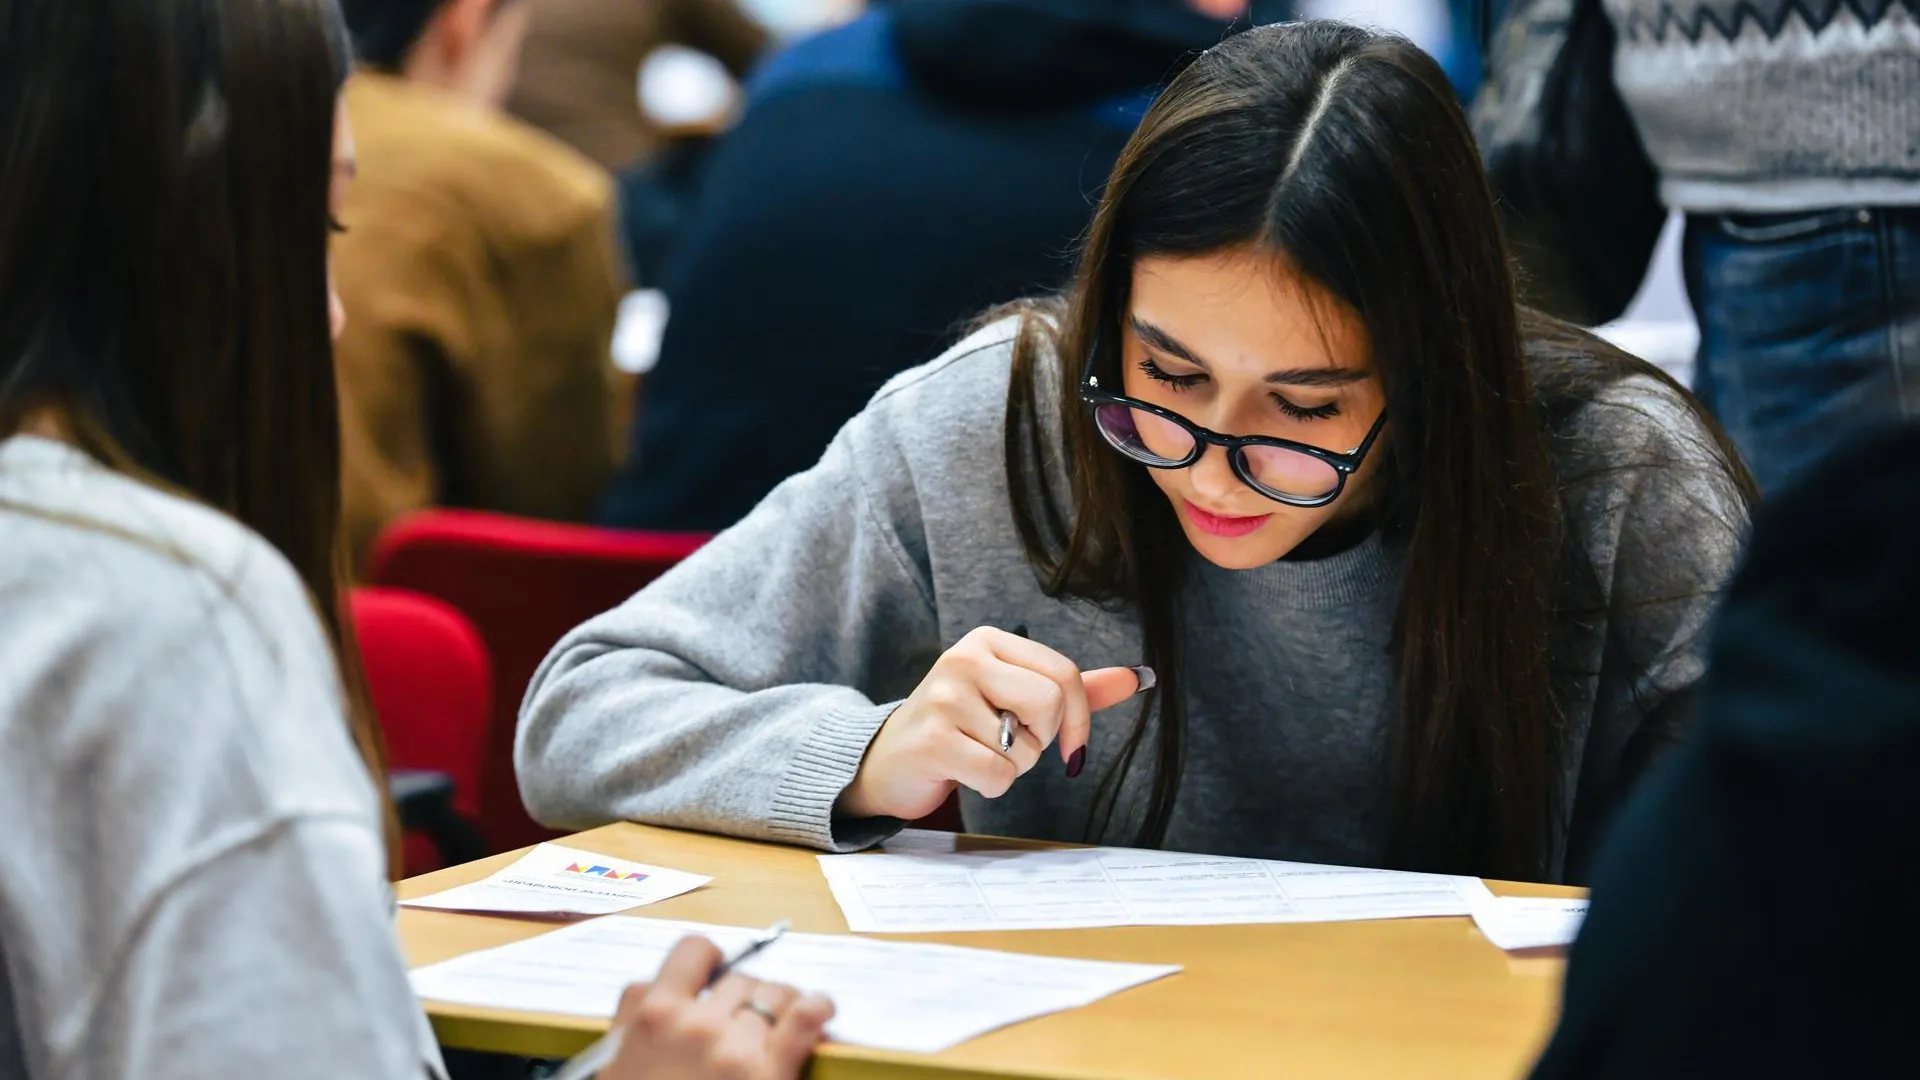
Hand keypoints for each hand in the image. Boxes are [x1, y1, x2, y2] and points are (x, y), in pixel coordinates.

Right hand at [602, 936, 833, 1079]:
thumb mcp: (614, 1060)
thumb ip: (633, 1015)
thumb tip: (656, 986)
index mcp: (655, 1016)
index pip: (693, 951)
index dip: (710, 959)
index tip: (715, 972)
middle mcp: (698, 1024)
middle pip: (741, 979)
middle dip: (746, 998)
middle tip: (743, 1023)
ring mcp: (736, 1047)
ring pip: (776, 995)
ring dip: (780, 1007)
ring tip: (778, 1026)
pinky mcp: (768, 1072)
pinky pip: (805, 1017)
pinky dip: (816, 1008)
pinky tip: (819, 1011)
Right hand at [838, 626, 1146, 820]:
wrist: (893, 759)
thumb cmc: (963, 726)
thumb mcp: (1015, 697)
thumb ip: (1074, 689)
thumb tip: (1139, 677)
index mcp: (989, 641)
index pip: (1064, 674)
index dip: (1079, 720)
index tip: (1072, 748)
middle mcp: (963, 658)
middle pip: (1049, 704)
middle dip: (1041, 741)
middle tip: (1010, 745)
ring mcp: (943, 697)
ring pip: (1024, 747)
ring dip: (1013, 768)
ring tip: (978, 754)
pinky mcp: (931, 738)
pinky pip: (998, 774)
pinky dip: (992, 786)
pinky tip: (964, 772)